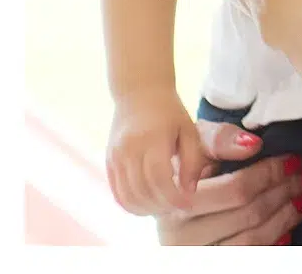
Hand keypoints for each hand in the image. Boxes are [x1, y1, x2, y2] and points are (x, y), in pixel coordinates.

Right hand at [106, 90, 214, 215]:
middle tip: (178, 208)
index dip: (174, 197)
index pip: (160, 178)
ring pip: (127, 196)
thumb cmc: (170, 112)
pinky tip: (147, 206)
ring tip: (165, 208)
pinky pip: (116, 191)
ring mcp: (116, 156)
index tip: (188, 204)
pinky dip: (131, 204)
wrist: (139, 92)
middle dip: (162, 206)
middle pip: (143, 190)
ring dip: (146, 209)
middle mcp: (129, 149)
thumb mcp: (189, 130)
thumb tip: (189, 192)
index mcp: (153, 138)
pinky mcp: (109, 162)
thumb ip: (192, 161)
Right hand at [154, 122, 301, 245]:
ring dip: (286, 218)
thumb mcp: (194, 145)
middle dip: (286, 192)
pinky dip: (273, 243)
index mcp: (175, 199)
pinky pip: (249, 259)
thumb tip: (254, 144)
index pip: (236, 189)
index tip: (296, 160)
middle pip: (249, 214)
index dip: (271, 174)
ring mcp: (193, 255)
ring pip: (251, 241)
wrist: (162, 197)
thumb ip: (219, 140)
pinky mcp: (207, 265)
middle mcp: (178, 234)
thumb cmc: (185, 167)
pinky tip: (289, 229)